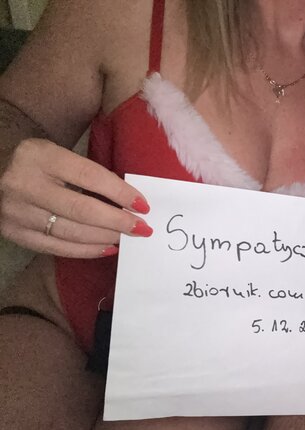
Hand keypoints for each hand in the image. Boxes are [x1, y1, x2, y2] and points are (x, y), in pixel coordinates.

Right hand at [0, 138, 151, 257]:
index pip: (90, 177)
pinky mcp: (14, 233)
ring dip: (106, 238)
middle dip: (118, 222)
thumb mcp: (58, 155)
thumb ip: (88, 173)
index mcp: (40, 157)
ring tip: (127, 238)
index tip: (143, 206)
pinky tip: (107, 248)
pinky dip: (87, 251)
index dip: (120, 193)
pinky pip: (58, 248)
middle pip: (82, 209)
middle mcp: (24, 184)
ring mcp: (16, 212)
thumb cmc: (37, 165)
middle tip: (142, 229)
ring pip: (72, 232)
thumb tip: (128, 200)